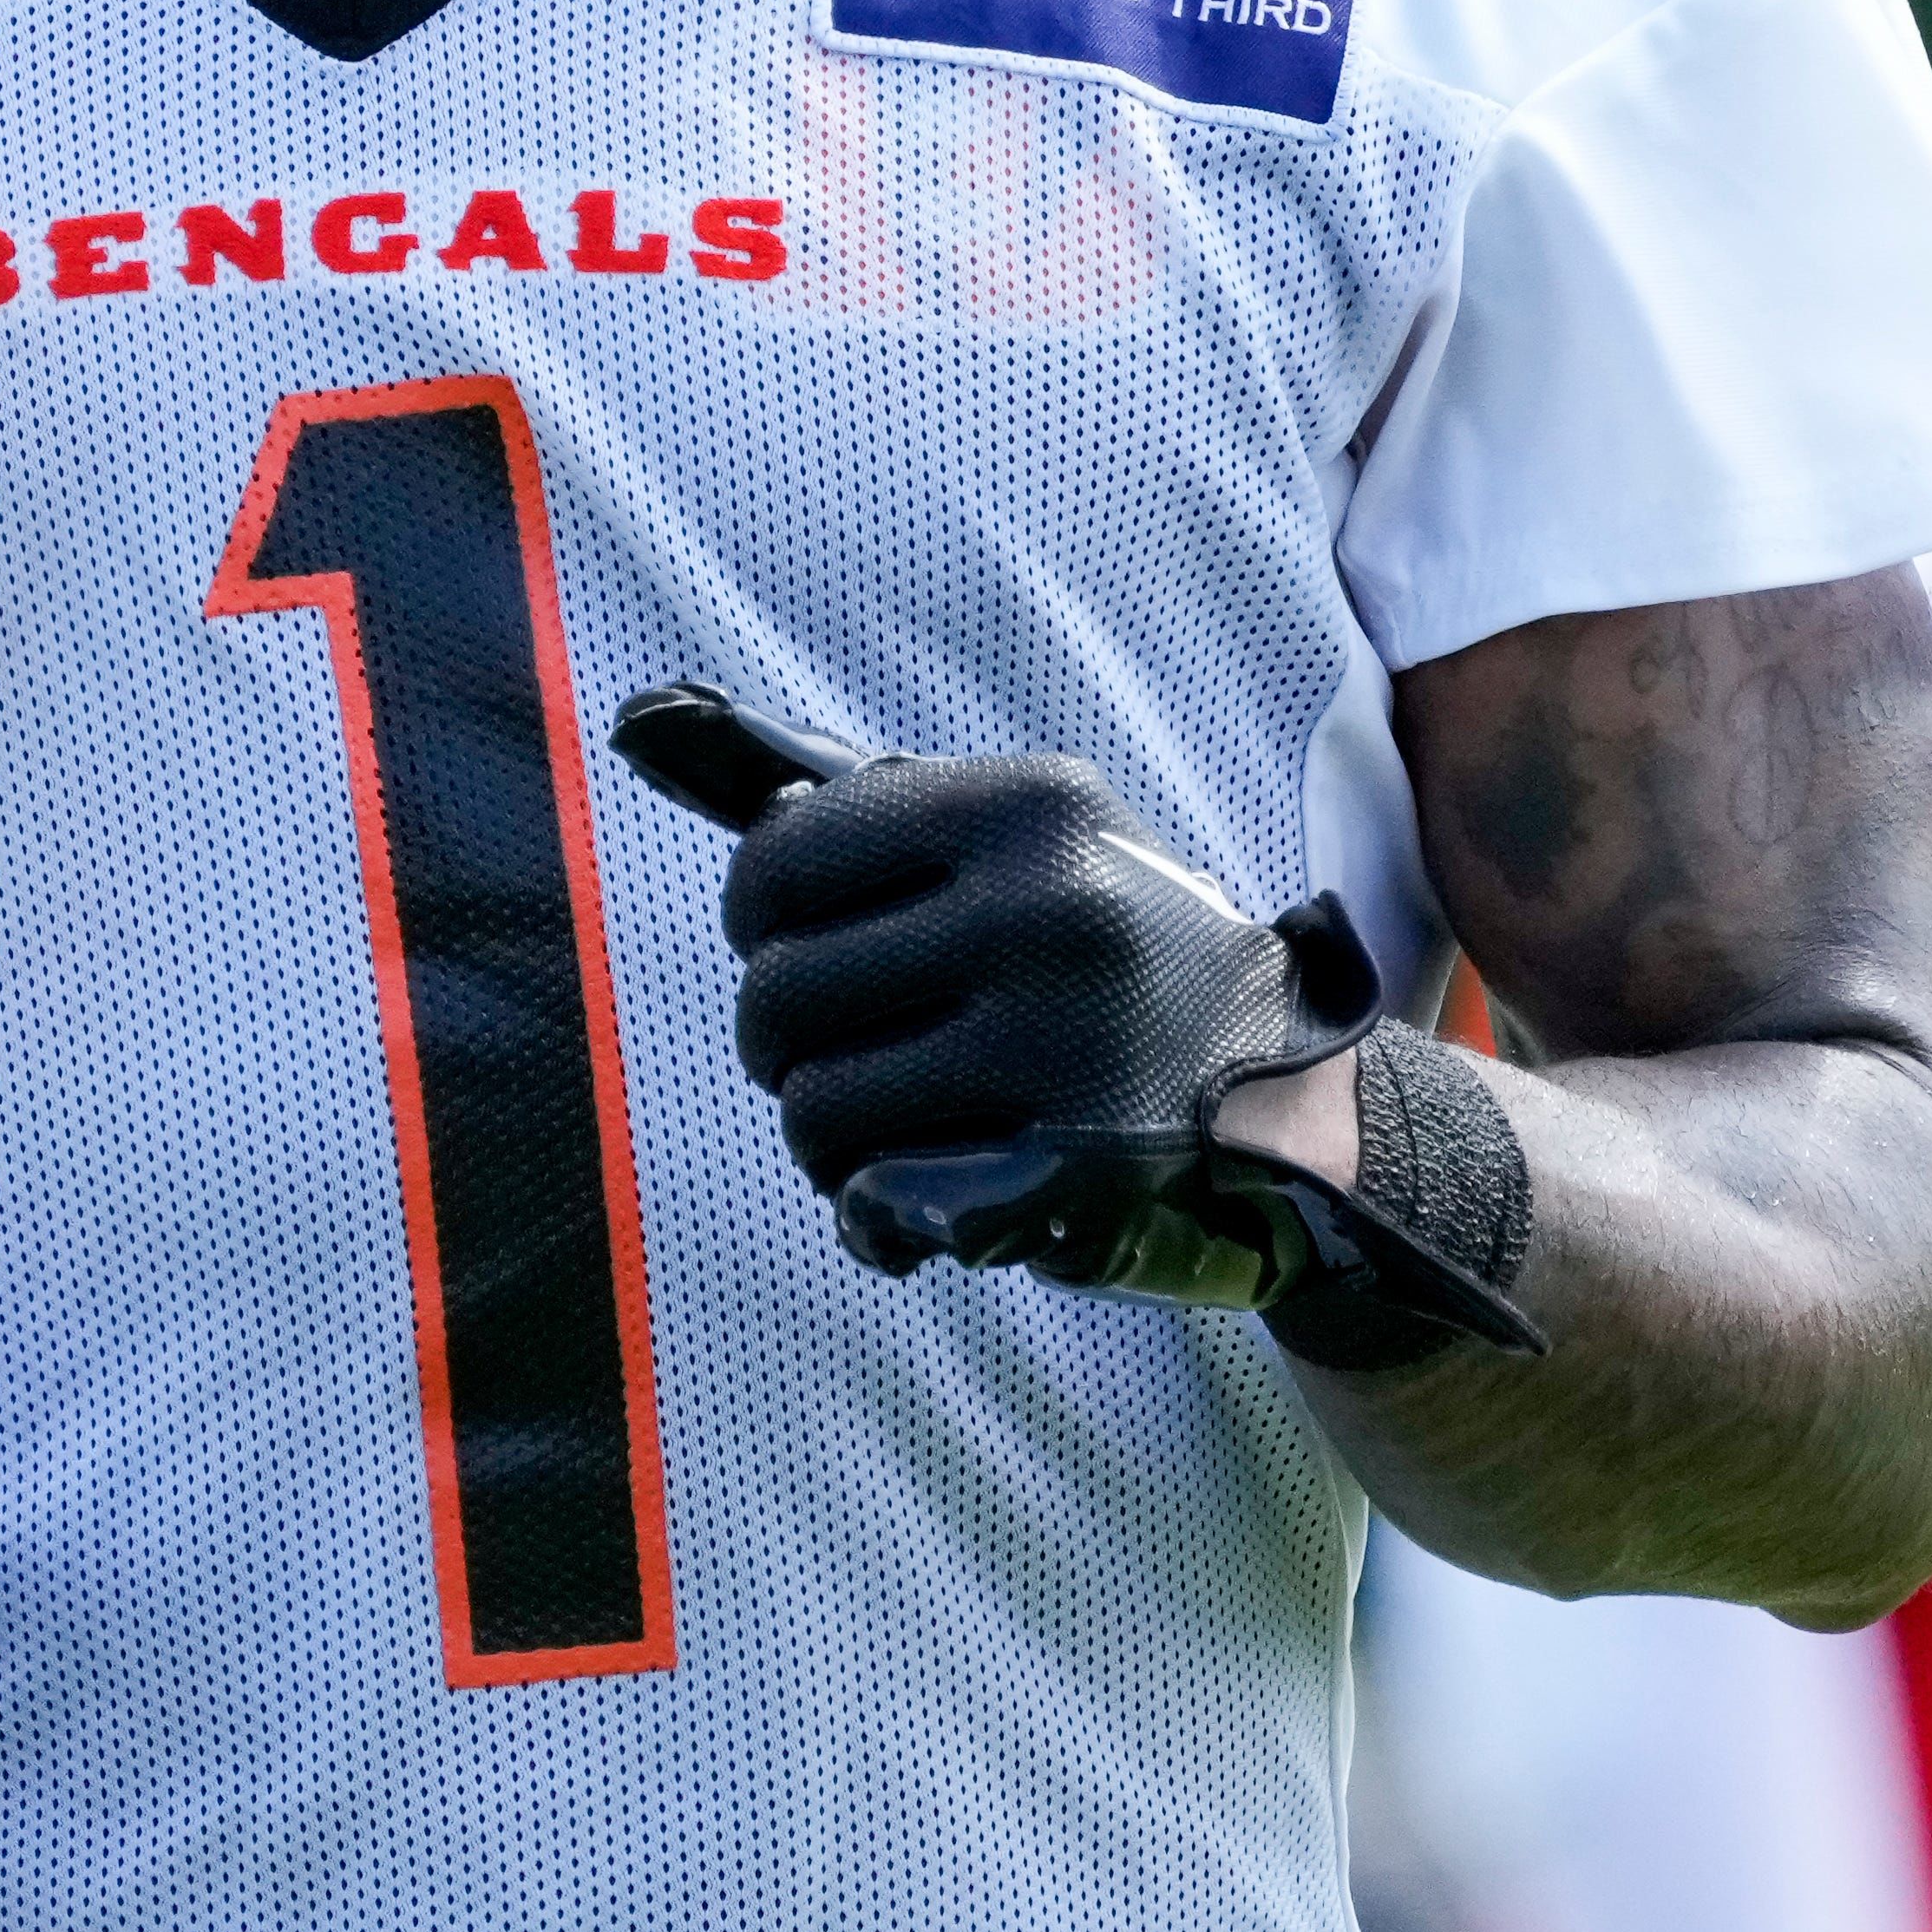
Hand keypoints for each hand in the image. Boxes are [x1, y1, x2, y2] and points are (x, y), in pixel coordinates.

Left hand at [616, 691, 1533, 1356]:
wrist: (1295, 1095)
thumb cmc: (1107, 944)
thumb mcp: (1003, 837)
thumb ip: (827, 794)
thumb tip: (636, 719)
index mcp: (1029, 806)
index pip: (776, 862)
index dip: (762, 921)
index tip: (805, 943)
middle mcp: (1050, 914)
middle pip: (777, 998)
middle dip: (789, 1040)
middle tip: (855, 1048)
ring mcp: (1068, 1049)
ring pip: (811, 1109)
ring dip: (827, 1132)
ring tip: (898, 1116)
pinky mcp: (1075, 1175)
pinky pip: (874, 1203)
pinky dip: (871, 1212)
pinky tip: (920, 1194)